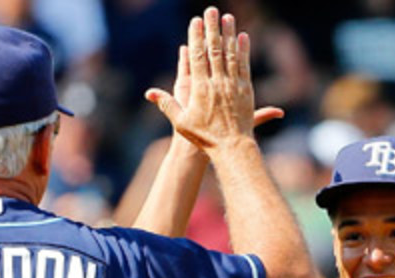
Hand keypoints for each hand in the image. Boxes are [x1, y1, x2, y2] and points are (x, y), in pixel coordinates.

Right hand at [145, 8, 265, 152]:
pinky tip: (242, 37)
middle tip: (211, 10)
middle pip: (214, 50)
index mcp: (200, 89)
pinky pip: (243, 65)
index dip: (196, 37)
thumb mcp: (181, 122)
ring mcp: (232, 85)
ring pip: (230, 54)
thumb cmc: (204, 137)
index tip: (196, 22)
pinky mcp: (245, 90)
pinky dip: (242, 50)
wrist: (231, 147)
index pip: (197, 57)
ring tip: (228, 18)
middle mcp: (217, 83)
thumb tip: (149, 93)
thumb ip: (167, 104)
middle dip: (212, 28)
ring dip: (229, 34)